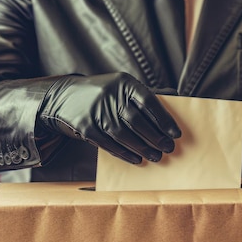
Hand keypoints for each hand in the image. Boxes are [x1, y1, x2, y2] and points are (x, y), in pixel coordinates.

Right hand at [39, 72, 180, 163]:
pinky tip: (137, 159)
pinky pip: (108, 144)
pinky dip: (124, 153)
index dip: (164, 119)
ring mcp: (96, 111)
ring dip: (142, 148)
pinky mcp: (85, 126)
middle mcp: (109, 94)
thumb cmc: (104, 93)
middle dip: (155, 137)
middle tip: (169, 148)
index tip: (176, 133)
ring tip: (156, 156)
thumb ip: (147, 92)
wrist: (65, 96)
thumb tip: (176, 95)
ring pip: (123, 134)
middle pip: (137, 120)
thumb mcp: (122, 86)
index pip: (148, 101)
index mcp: (123, 82)